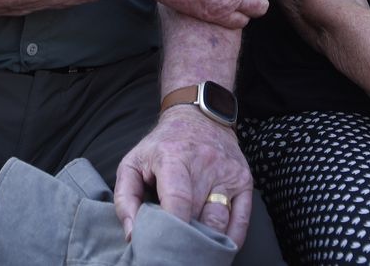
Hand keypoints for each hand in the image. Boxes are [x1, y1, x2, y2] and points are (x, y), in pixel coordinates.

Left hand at [114, 107, 253, 246]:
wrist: (199, 117)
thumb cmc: (162, 145)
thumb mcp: (134, 162)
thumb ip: (125, 198)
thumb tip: (133, 235)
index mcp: (174, 157)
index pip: (178, 201)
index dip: (171, 230)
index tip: (161, 247)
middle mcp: (205, 164)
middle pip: (198, 217)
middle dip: (184, 239)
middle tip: (172, 252)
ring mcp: (228, 173)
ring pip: (220, 223)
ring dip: (206, 240)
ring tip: (191, 249)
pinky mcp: (244, 180)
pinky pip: (242, 220)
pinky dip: (230, 239)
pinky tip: (216, 246)